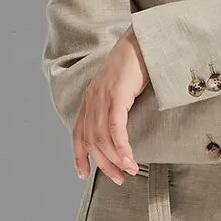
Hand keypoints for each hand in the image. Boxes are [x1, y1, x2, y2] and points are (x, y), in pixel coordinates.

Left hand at [73, 30, 146, 183]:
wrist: (141, 41)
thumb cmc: (135, 65)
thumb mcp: (120, 89)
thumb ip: (115, 106)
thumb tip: (121, 128)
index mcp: (90, 100)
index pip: (78, 133)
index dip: (78, 155)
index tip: (83, 174)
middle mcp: (91, 100)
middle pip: (91, 141)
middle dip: (104, 164)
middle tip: (118, 179)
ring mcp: (102, 97)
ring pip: (103, 138)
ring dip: (115, 159)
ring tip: (129, 172)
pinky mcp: (116, 95)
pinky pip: (115, 128)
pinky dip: (121, 147)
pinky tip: (129, 160)